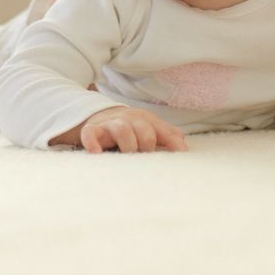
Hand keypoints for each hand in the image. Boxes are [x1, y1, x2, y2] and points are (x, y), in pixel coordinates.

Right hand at [69, 106, 188, 153]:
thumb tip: (183, 146)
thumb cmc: (130, 128)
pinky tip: (96, 153)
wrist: (98, 115)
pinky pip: (90, 134)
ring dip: (127, 144)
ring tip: (128, 157)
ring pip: (121, 129)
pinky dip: (93, 142)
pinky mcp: (92, 130)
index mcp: (146, 120)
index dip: (173, 143)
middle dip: (147, 144)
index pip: (163, 131)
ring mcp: (110, 124)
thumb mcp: (149, 128)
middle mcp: (129, 120)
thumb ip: (167, 136)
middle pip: (143, 128)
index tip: (180, 156)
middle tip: (147, 159)